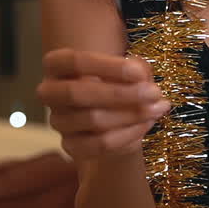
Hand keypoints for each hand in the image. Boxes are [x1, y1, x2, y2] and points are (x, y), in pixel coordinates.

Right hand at [36, 49, 169, 161]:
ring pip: (93, 120)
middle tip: (155, 93)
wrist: (113, 112)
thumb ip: (135, 68)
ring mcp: (58, 121)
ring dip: (132, 114)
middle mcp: (49, 92)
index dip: (108, 67)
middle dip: (121, 94)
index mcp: (56, 64)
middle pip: (78, 93)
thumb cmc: (117, 80)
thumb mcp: (126, 67)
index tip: (139, 72)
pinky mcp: (70, 146)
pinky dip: (128, 135)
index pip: (75, 61)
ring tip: (158, 108)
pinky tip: (146, 124)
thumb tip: (141, 77)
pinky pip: (100, 144)